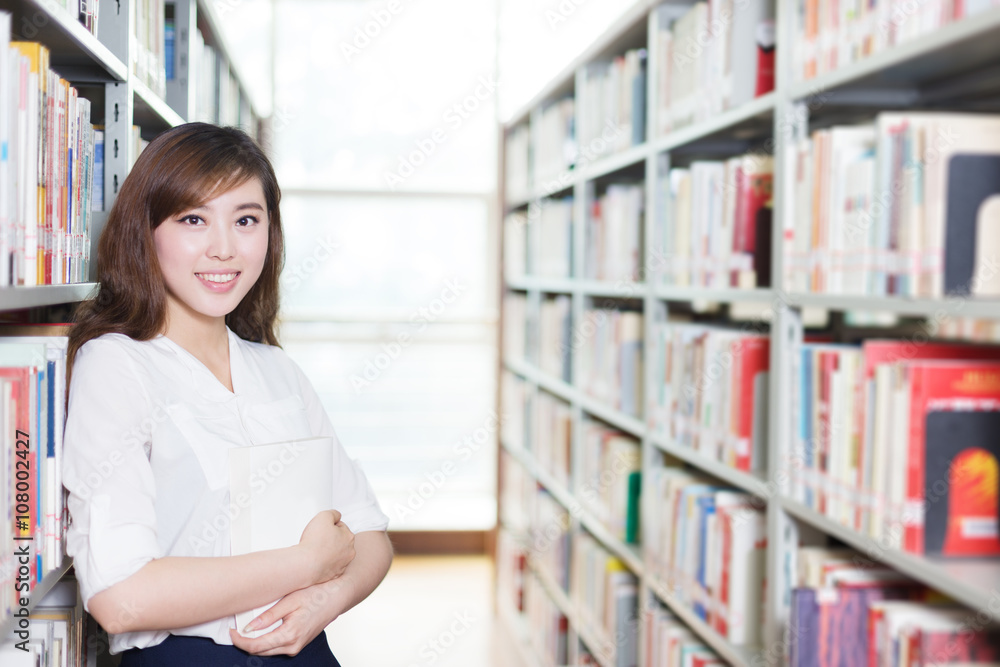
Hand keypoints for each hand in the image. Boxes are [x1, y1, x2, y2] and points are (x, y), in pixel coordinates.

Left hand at [229, 579, 351, 656]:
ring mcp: (297, 647)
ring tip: (245, 628)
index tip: (231, 632)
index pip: (256, 646)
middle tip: (234, 629)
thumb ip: (268, 616)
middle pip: (260, 652)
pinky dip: (266, 641)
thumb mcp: (290, 601)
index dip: (240, 641)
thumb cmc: (317, 594)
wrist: (337, 596)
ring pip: (268, 651)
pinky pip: (277, 647)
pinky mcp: (298, 644)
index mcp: (290, 635)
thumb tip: (248, 628)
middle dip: (245, 643)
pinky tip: (261, 630)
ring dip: (255, 643)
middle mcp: (293, 646)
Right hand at [298, 510, 355, 584]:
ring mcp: (342, 565)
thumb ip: (333, 513)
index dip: (328, 526)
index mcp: (349, 537)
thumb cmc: (314, 542)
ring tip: (315, 550)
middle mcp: (349, 552)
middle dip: (330, 539)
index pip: (340, 527)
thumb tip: (337, 516)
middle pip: (339, 541)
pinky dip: (324, 563)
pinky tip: (316, 560)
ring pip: (335, 554)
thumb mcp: (323, 516)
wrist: (306, 565)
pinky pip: (329, 566)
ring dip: (327, 551)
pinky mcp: (334, 575)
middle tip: (317, 540)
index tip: (320, 530)